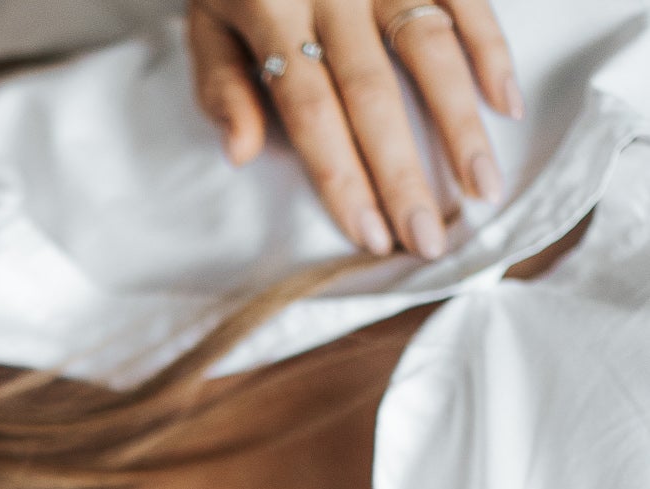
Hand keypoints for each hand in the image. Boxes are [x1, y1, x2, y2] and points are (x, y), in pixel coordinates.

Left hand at [188, 0, 520, 257]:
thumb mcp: (207, 23)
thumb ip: (221, 86)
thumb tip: (240, 153)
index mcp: (272, 9)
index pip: (310, 110)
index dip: (342, 177)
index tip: (371, 236)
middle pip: (372, 94)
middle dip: (402, 174)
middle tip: (428, 239)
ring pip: (429, 49)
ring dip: (460, 124)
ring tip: (482, 189)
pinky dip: (492, 50)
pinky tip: (507, 106)